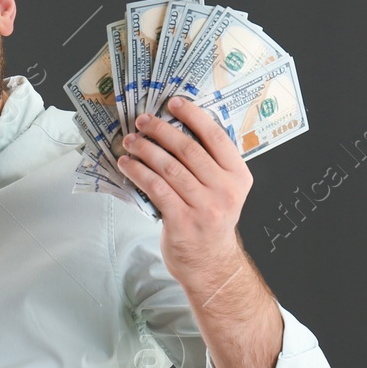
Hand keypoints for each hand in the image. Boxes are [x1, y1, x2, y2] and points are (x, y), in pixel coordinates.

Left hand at [116, 96, 252, 290]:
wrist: (210, 264)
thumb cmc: (211, 221)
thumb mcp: (223, 191)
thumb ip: (210, 164)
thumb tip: (177, 128)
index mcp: (239, 177)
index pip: (216, 137)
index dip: (193, 115)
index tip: (173, 103)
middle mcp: (225, 191)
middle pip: (188, 149)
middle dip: (161, 130)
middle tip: (143, 121)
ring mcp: (204, 207)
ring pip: (169, 167)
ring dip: (145, 150)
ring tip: (130, 141)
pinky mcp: (182, 221)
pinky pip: (156, 188)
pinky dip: (138, 172)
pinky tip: (127, 165)